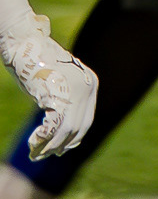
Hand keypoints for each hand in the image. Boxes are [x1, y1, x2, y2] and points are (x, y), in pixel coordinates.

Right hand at [0, 14, 97, 157]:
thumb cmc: (38, 61)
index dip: (74, 137)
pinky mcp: (58, 95)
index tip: (63, 148)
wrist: (26, 43)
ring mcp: (74, 92)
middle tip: (47, 155)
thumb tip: (60, 126)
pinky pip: (53, 126)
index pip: (87, 119)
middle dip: (62, 145)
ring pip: (66, 131)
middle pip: (79, 128)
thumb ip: (65, 98)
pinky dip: (42, 139)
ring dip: (50, 146)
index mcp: (91, 83)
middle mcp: (87, 88)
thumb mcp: (59, 81)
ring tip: (36, 154)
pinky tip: (33, 144)